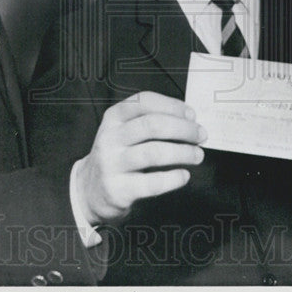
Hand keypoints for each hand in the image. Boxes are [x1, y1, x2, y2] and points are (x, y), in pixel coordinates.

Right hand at [73, 91, 206, 226]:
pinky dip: (173, 178)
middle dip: (183, 129)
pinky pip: (152, 183)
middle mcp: (110, 137)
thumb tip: (189, 121)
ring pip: (154, 153)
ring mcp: (112, 164)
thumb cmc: (118, 156)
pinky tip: (183, 176)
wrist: (90, 190)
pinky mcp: (118, 189)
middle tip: (201, 135)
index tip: (192, 114)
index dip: (172, 105)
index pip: (144, 101)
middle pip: (152, 125)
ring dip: (183, 153)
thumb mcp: (123, 131)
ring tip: (197, 155)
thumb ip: (149, 122)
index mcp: (114, 117)